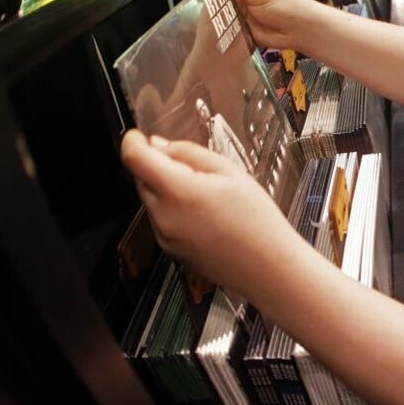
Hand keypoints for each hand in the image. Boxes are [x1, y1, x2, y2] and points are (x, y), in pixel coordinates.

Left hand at [120, 129, 299, 298]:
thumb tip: (160, 146)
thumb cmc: (257, 222)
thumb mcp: (231, 172)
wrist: (269, 268)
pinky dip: (175, 210)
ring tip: (209, 196)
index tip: (140, 136)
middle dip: (158, 166)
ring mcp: (165, 237)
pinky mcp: (170, 250)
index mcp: (178, 191)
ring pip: (151, 200)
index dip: (134, 141)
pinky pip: (162, 220)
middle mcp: (164, 217)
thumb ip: (189, 153)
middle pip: (141, 179)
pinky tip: (207, 215)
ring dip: (168, 189)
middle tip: (196, 169)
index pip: (134, 158)